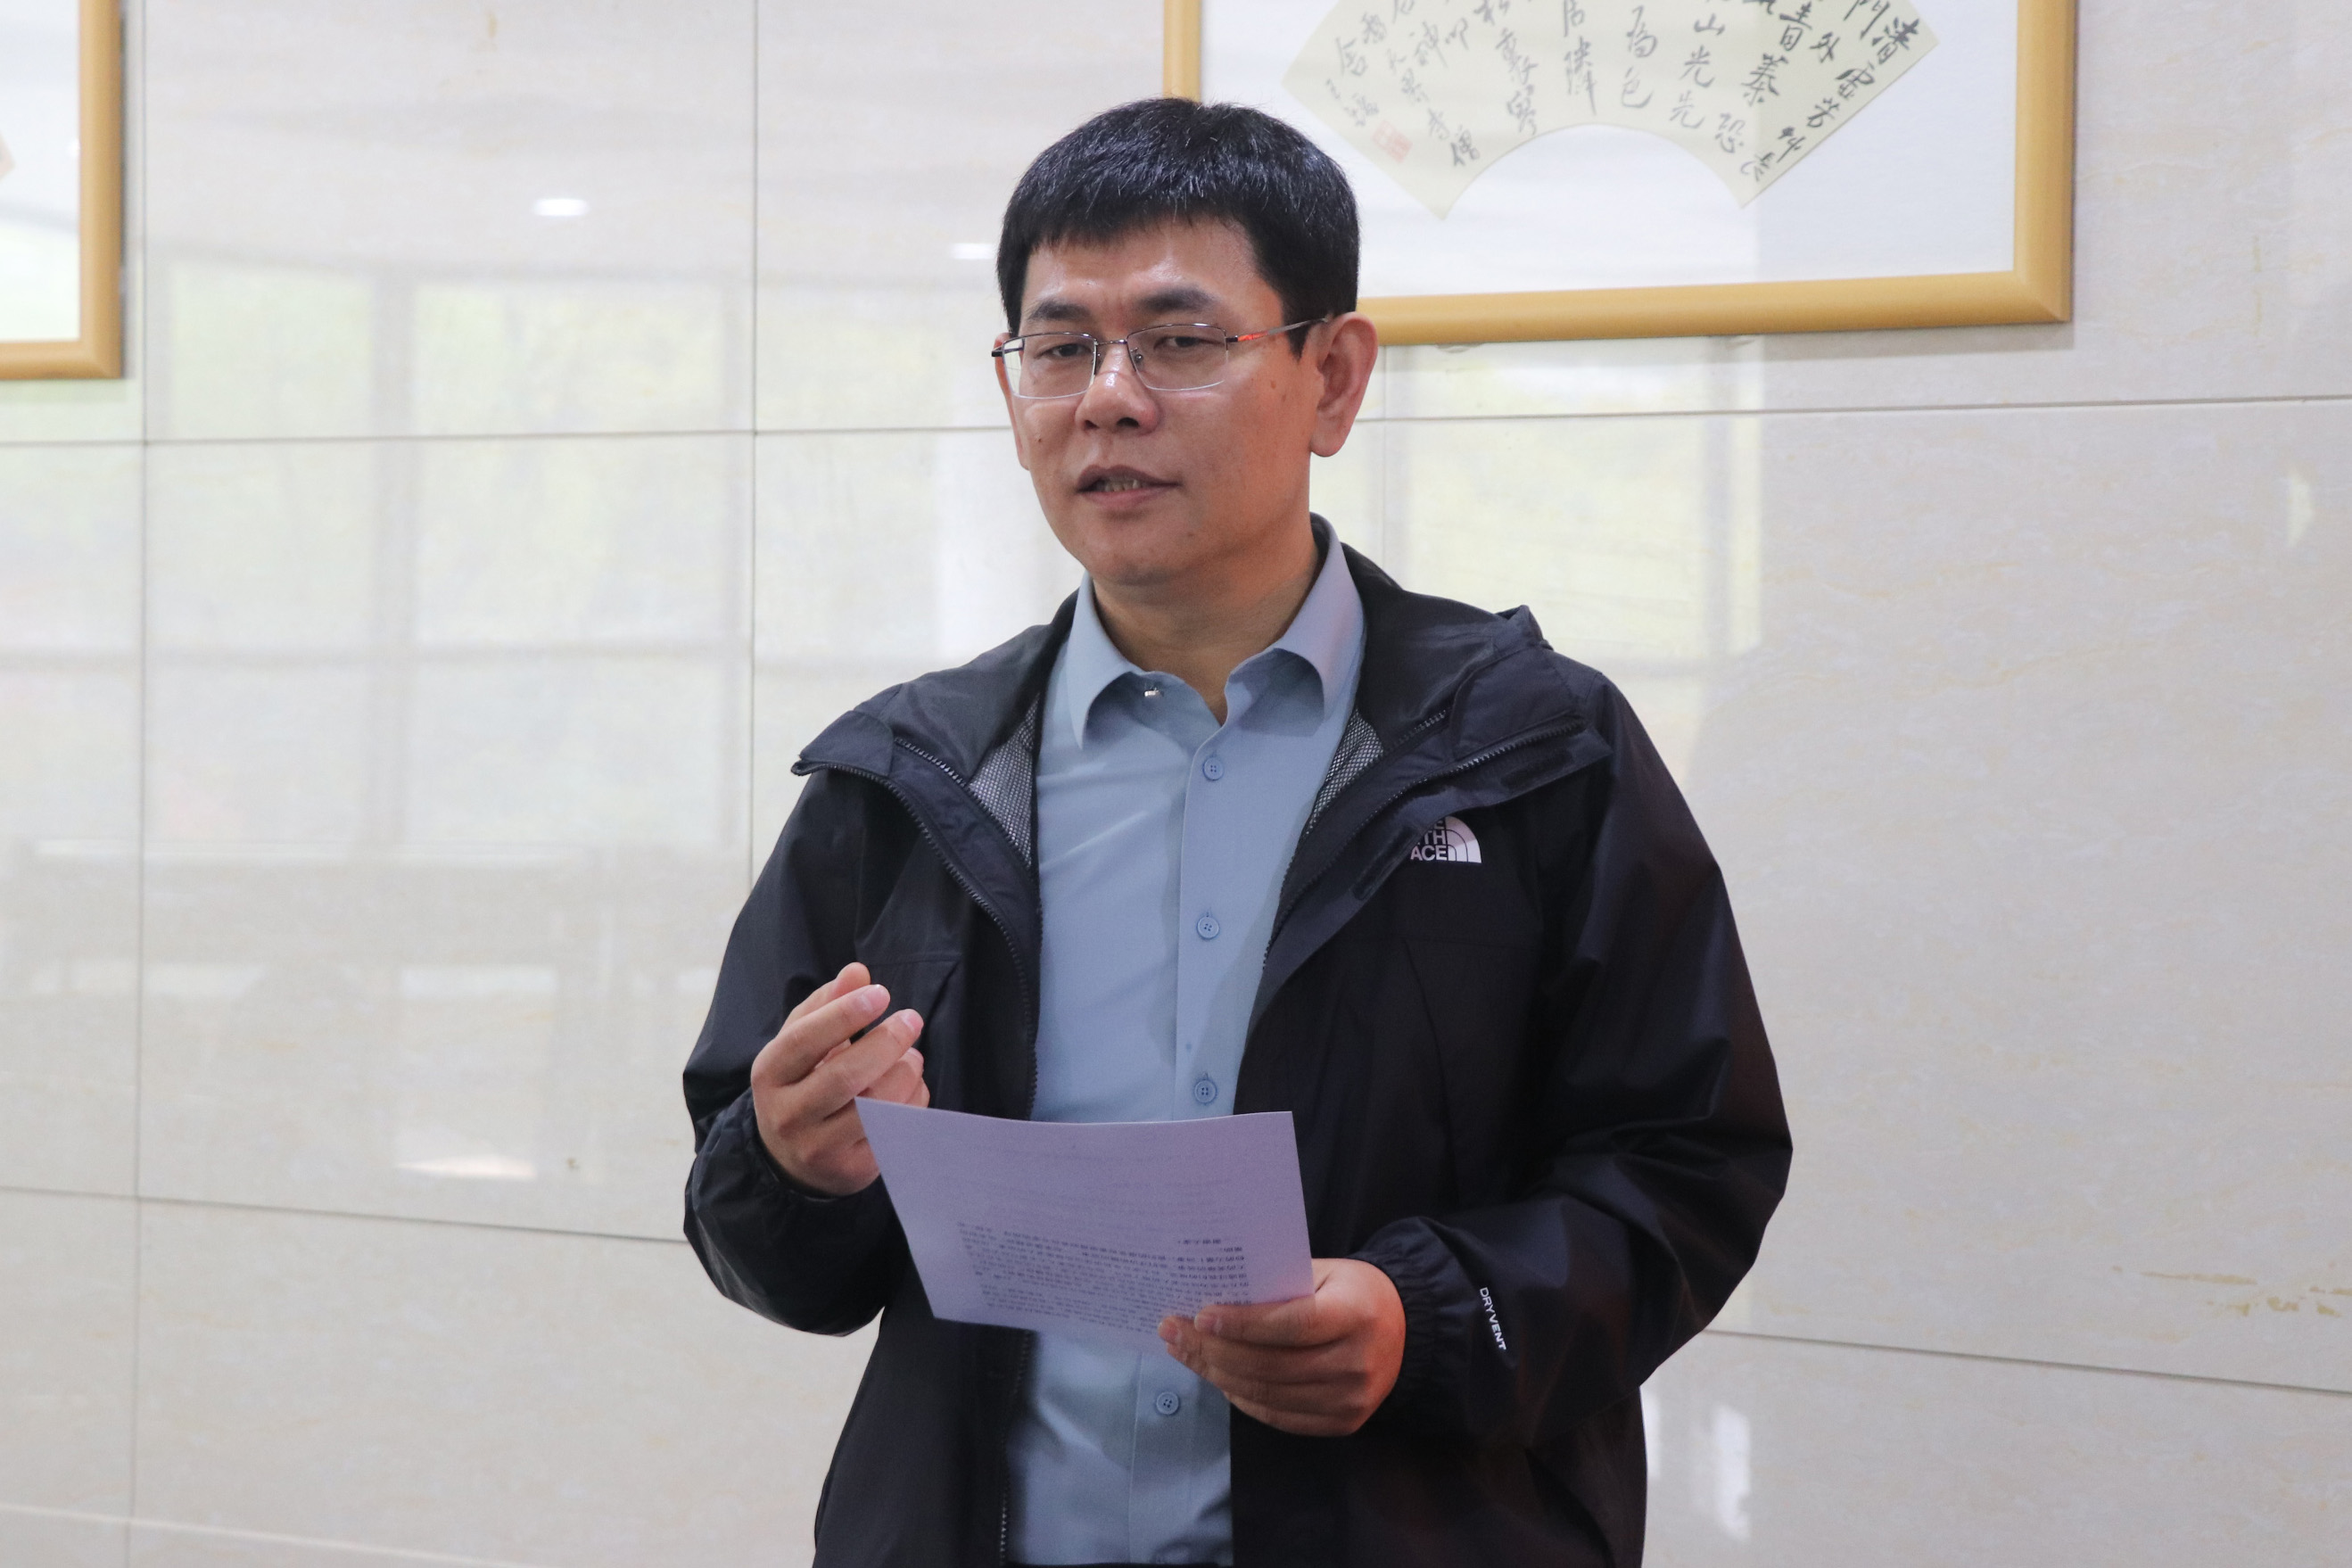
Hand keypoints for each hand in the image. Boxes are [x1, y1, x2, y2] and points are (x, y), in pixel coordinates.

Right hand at [748, 962, 928, 1195]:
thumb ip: (826, 1004)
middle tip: (911, 1019)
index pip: (804, 1041)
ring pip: (875, 1108)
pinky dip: (913, 1102)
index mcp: (770, 1074)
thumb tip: (858, 972)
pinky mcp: (852, 1170)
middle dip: (885, 1043)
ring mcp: (820, 1148)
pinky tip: (911, 1087)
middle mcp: (789, 1115)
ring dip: (905, 1073)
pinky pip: (895, 1131)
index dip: (843, 1014)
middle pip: (844, 1077)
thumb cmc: (801, 1084)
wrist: (791, 1159)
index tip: (880, 993)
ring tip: (911, 1055)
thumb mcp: (801, 1042)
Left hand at [1158, 1257, 1404, 1436]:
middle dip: (1213, 1351)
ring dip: (1218, 1375)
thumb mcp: (1324, 1273)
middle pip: (1271, 1366)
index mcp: (1354, 1314)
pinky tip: (1218, 1376)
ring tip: (1185, 1352)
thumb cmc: (1352, 1292)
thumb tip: (1212, 1296)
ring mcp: (1350, 1400)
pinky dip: (1242, 1398)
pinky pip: (1278, 1416)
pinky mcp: (1342, 1423)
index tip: (1200, 1316)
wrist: (1404, 1331)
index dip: (1243, 1325)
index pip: (1292, 1325)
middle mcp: (1356, 1362)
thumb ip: (1278, 1286)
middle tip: (1174, 1332)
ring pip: (1268, 1395)